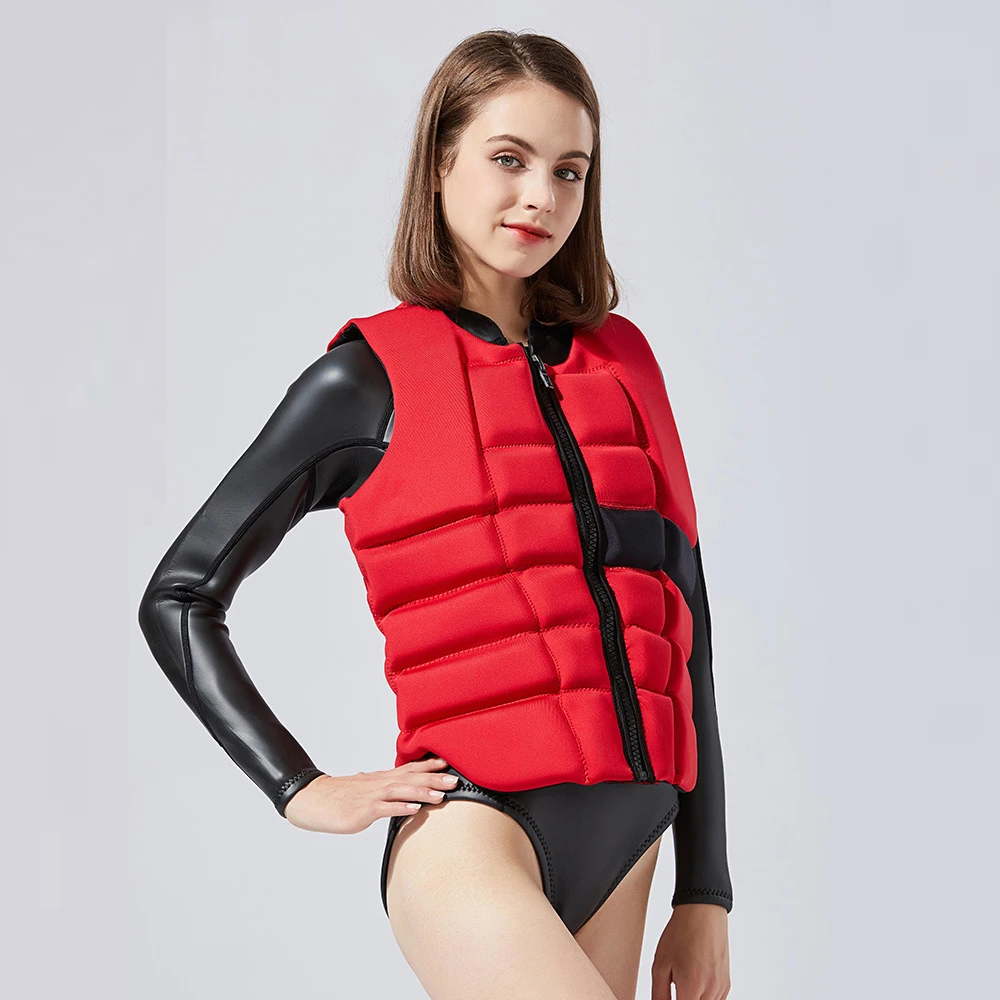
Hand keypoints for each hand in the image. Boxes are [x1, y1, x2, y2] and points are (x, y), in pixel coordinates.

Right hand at [283, 757, 459, 833]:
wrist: (313, 799)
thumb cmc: (340, 796)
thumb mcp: (366, 790)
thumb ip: (385, 791)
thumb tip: (403, 795)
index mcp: (381, 779)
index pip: (409, 769)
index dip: (429, 766)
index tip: (449, 764)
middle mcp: (379, 783)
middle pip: (410, 778)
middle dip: (434, 779)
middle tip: (456, 780)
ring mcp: (371, 796)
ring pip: (400, 791)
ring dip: (422, 793)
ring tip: (442, 796)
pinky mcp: (362, 811)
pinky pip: (384, 809)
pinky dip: (400, 808)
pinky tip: (414, 810)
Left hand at [651, 903, 729, 999]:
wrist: (703, 912)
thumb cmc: (681, 933)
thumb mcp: (660, 963)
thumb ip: (659, 994)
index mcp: (691, 987)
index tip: (670, 995)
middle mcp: (710, 991)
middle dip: (684, 998)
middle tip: (676, 986)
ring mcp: (721, 988)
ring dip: (694, 999)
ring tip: (685, 982)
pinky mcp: (726, 983)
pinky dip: (705, 997)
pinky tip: (695, 983)